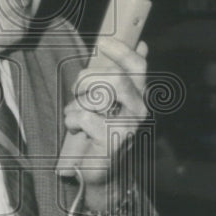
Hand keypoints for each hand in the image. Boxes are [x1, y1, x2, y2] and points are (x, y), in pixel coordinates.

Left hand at [62, 38, 148, 198]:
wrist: (103, 173)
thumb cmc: (101, 132)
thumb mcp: (111, 100)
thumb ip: (122, 74)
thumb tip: (142, 45)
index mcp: (138, 95)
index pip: (137, 66)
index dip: (121, 51)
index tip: (103, 42)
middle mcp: (139, 108)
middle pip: (113, 77)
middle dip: (86, 79)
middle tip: (77, 91)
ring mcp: (129, 124)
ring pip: (97, 96)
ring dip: (76, 104)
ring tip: (76, 117)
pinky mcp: (114, 139)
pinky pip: (85, 116)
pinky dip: (73, 121)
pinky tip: (78, 130)